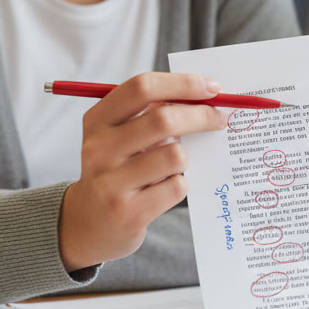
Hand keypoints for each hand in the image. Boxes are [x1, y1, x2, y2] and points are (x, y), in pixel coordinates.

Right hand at [58, 72, 226, 271]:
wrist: (89, 224)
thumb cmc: (116, 170)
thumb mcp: (119, 136)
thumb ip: (151, 113)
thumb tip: (205, 96)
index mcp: (97, 121)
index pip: (142, 88)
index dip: (182, 83)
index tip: (212, 87)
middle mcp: (98, 149)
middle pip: (163, 119)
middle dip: (201, 116)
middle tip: (219, 119)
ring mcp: (111, 183)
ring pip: (176, 156)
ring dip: (185, 158)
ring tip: (173, 165)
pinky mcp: (128, 213)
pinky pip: (177, 186)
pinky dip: (180, 184)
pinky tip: (164, 188)